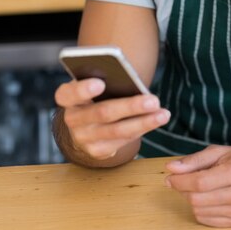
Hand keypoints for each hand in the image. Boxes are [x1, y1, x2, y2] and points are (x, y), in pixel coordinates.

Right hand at [55, 78, 170, 161]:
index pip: (70, 93)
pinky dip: (141, 130)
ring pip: (117, 131)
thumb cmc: (95, 95)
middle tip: (153, 101)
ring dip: (143, 122)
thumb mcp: (93, 83)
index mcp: (67, 96)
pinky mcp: (97, 151)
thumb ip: (105, 79)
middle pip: (102, 113)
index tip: (100, 83)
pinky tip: (155, 121)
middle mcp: (72, 119)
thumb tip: (130, 79)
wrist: (87, 123)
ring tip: (163, 114)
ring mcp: (83, 138)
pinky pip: (122, 141)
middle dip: (130, 107)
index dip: (83, 89)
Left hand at [165, 145, 230, 227]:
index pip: (200, 182)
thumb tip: (170, 168)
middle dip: (182, 189)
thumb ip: (194, 160)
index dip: (180, 181)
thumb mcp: (220, 152)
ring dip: (190, 199)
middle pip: (198, 198)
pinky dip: (200, 209)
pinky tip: (206, 198)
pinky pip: (207, 220)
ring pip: (200, 211)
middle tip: (180, 180)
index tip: (169, 176)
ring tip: (197, 187)